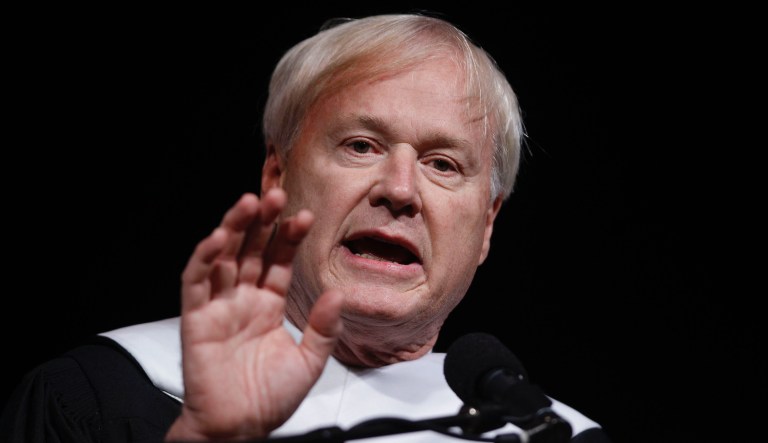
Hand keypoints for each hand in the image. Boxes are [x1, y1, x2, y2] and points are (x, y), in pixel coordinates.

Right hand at [166, 189, 342, 440]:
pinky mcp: (196, 319)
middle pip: (252, 250)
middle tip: (276, 194)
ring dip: (234, 228)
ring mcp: (218, 306)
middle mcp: (243, 299)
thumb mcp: (309, 362)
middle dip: (263, 222)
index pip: (279, 261)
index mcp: (268, 305)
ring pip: (224, 257)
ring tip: (250, 202)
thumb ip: (323, 328)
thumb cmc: (269, 398)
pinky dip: (204, 259)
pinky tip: (218, 237)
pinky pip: (196, 283)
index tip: (306, 217)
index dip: (289, 238)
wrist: (238, 428)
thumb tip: (339, 293)